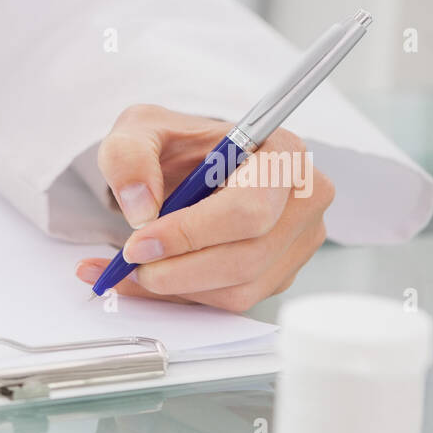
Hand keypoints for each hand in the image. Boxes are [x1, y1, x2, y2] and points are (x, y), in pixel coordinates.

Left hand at [74, 105, 332, 311]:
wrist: (186, 170)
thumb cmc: (173, 147)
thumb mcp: (138, 132)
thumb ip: (128, 156)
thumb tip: (140, 208)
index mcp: (281, 151)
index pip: (247, 207)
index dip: (191, 234)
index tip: (139, 244)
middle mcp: (303, 197)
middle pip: (248, 256)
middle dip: (179, 269)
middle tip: (131, 263)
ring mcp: (298, 240)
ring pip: (239, 288)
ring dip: (176, 288)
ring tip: (131, 270)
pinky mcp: (280, 272)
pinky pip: (232, 301)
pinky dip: (184, 296)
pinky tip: (152, 279)